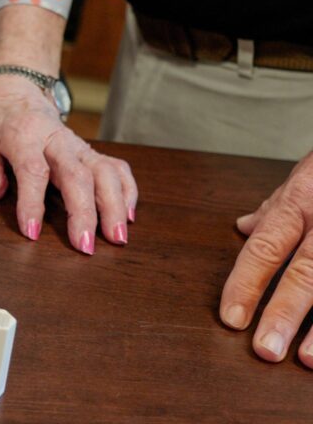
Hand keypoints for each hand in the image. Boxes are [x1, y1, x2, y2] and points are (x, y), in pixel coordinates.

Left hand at [0, 74, 136, 252]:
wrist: (16, 90)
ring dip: (114, 206)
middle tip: (85, 246)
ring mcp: (78, 145)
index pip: (33, 170)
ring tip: (116, 238)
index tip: (32, 232)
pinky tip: (127, 216)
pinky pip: (116, 168)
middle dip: (85, 213)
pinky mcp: (90, 151)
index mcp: (24, 135)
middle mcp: (57, 139)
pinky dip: (126, 190)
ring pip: (105, 172)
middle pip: (78, 175)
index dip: (33, 203)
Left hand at [221, 151, 312, 367]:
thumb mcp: (305, 175)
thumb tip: (243, 226)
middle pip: (306, 270)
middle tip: (265, 350)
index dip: (246, 282)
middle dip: (284, 312)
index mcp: (301, 200)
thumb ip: (276, 208)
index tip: (230, 318)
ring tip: (306, 360)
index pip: (266, 245)